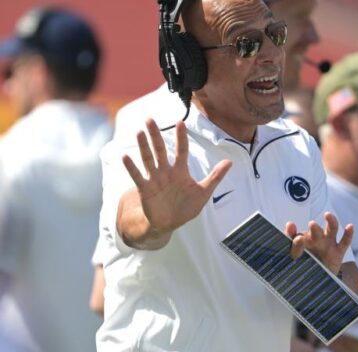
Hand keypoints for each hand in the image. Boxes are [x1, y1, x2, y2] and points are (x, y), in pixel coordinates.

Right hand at [122, 119, 230, 235]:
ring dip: (143, 146)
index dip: (181, 137)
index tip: (180, 123)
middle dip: (156, 135)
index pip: (181, 150)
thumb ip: (215, 177)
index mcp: (180, 171)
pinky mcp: (145, 189)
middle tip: (150, 119)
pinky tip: (125, 156)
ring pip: (148, 159)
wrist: (170, 224)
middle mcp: (166, 172)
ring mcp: (154, 179)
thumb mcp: (204, 192)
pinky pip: (137, 176)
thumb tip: (230, 162)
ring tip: (139, 133)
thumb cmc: (186, 207)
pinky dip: (131, 167)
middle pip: (160, 150)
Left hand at [284, 212, 353, 274]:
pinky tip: (350, 226)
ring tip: (328, 215)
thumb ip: (292, 243)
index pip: (299, 236)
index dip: (296, 236)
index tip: (295, 236)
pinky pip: (345, 242)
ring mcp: (329, 244)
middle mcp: (316, 239)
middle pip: (316, 230)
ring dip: (331, 222)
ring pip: (332, 229)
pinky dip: (348, 234)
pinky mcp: (339, 252)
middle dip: (314, 228)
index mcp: (303, 240)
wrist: (317, 280)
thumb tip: (290, 224)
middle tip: (312, 225)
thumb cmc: (305, 265)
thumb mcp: (295, 257)